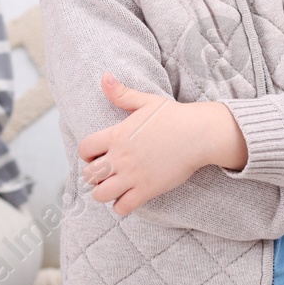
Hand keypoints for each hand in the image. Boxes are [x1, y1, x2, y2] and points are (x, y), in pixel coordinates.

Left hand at [78, 72, 237, 215]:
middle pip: (89, 175)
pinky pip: (122, 207)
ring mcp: (133, 175)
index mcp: (117, 135)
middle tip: (105, 172)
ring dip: (103, 193)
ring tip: (113, 186)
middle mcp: (121, 157)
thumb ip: (122, 93)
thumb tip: (105, 76)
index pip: (84, 149)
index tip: (96, 155)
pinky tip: (127, 197)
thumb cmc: (173, 116)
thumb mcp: (145, 101)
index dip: (86, 154)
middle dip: (93, 175)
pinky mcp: (147, 190)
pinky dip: (120, 206)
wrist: (198, 134)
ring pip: (101, 194)